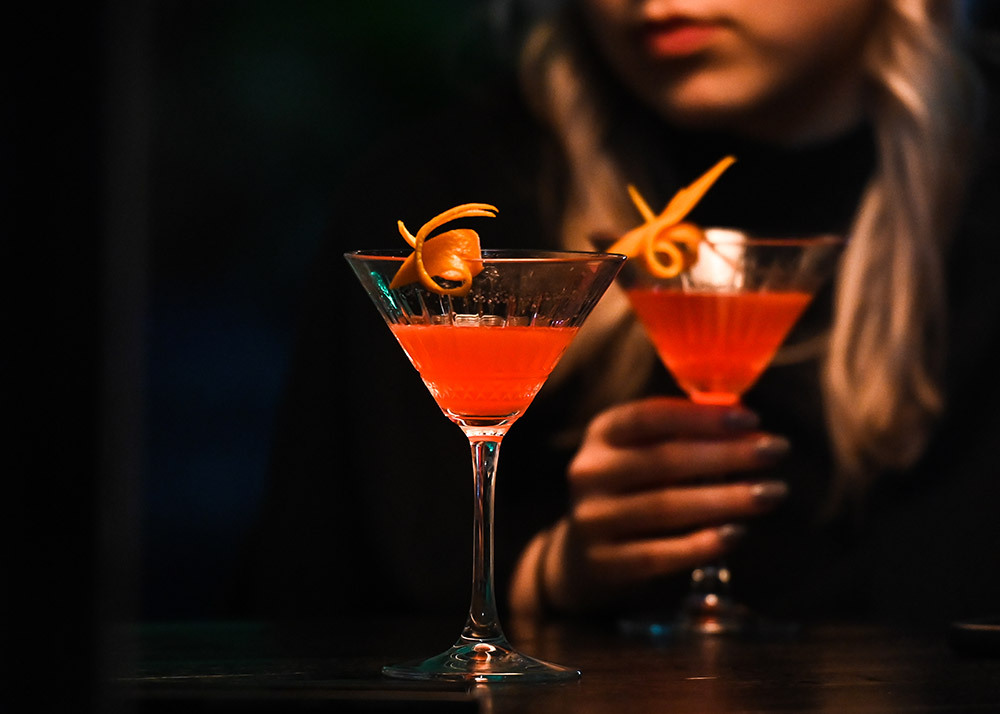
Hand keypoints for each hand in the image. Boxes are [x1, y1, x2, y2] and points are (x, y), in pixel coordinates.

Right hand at [510, 396, 788, 614]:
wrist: (581, 555)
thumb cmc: (632, 490)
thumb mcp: (642, 452)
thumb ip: (684, 437)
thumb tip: (748, 428)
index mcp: (602, 434)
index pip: (650, 417)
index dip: (702, 418)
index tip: (752, 421)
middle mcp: (590, 472)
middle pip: (663, 460)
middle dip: (727, 455)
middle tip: (776, 452)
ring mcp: (592, 519)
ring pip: (665, 506)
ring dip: (725, 499)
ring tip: (771, 493)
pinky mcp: (603, 563)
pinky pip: (657, 554)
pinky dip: (700, 545)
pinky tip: (737, 534)